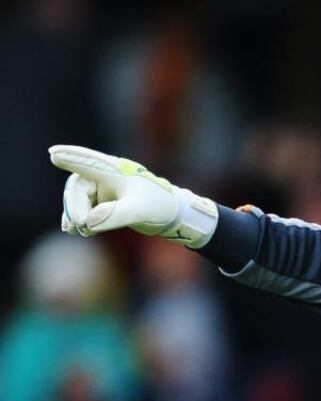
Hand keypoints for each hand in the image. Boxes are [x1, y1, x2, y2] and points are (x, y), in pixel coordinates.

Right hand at [50, 145, 218, 247]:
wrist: (170, 215)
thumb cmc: (158, 207)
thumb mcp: (139, 211)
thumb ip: (115, 215)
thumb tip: (89, 222)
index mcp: (115, 171)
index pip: (89, 162)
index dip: (71, 157)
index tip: (54, 153)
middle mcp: (106, 176)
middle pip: (78, 186)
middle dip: (74, 205)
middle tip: (79, 224)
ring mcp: (103, 189)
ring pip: (79, 199)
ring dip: (75, 214)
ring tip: (78, 230)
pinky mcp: (103, 202)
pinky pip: (83, 208)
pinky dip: (78, 218)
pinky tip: (72, 229)